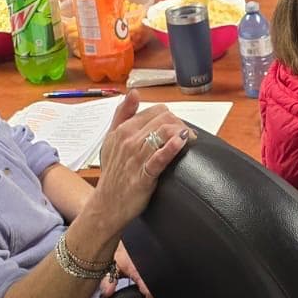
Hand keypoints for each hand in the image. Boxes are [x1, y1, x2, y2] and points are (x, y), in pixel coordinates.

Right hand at [93, 91, 191, 227]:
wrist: (106, 205)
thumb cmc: (113, 172)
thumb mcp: (111, 139)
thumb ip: (122, 114)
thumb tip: (134, 92)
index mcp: (123, 130)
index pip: (155, 111)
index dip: (171, 117)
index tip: (177, 127)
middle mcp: (129, 140)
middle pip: (163, 119)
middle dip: (179, 124)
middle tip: (188, 136)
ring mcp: (136, 157)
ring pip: (163, 133)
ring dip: (181, 132)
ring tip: (191, 140)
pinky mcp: (144, 175)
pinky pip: (159, 158)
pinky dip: (171, 148)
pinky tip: (181, 142)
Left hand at [101, 242, 165, 297]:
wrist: (133, 228)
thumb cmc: (125, 244)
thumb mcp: (114, 261)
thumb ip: (109, 280)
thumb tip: (106, 294)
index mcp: (144, 274)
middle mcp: (156, 272)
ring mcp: (163, 268)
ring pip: (170, 291)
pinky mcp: (165, 263)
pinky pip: (169, 282)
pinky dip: (167, 290)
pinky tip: (163, 295)